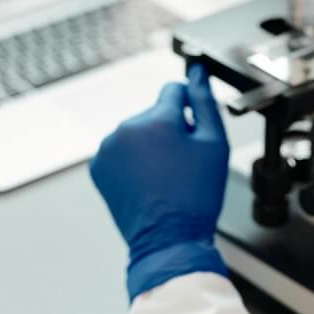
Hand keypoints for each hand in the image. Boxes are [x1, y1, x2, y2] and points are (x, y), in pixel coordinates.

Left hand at [90, 64, 230, 300]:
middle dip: (169, 130)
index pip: (174, 90)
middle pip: (155, 114)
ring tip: (164, 176)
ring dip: (149, 145)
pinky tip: (147, 182)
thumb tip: (197, 73)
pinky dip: (132, 161)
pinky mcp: (99, 167)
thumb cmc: (195, 197)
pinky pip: (121, 151)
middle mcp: (127, 128)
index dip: (189, 108)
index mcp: (157, 120)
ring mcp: (108, 148)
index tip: (193, 131)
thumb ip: (205, 101)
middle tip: (182, 164)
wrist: (168, 240)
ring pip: (137, 132)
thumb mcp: (215, 145)